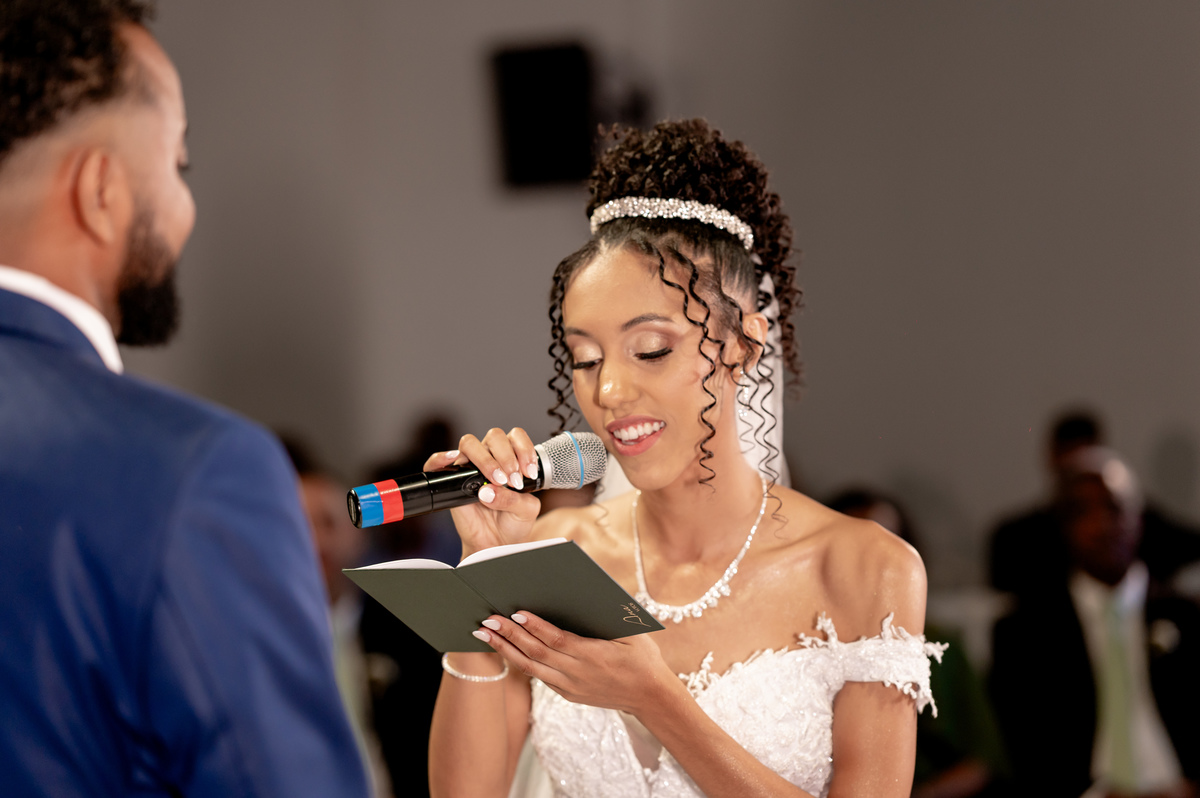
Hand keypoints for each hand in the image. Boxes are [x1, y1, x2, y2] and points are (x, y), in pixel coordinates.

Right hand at [423, 427, 541, 556]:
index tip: (528, 472)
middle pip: (494, 436)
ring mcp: (469, 467)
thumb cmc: (513, 522)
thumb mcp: (526, 511)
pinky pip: (437, 462)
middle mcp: (491, 457)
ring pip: (469, 443)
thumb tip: (488, 490)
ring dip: (485, 459)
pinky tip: (455, 461)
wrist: (496, 542)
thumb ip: (515, 499)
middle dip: (506, 456)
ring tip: (497, 480)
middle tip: (512, 480)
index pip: (516, 437)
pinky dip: (441, 458)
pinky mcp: (451, 480)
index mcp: (512, 458)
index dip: (524, 449)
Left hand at [472, 611, 678, 716]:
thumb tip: (584, 588)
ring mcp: (570, 687)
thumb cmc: (642, 656)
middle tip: (488, 619)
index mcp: (594, 656)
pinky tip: (505, 648)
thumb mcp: (631, 632)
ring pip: (531, 667)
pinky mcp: (567, 694)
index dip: (535, 627)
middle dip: (510, 635)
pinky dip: (519, 661)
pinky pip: (538, 676)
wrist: (651, 697)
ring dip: (505, 649)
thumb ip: (607, 614)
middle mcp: (578, 674)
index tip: (516, 612)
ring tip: (483, 634)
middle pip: (537, 653)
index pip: (557, 640)